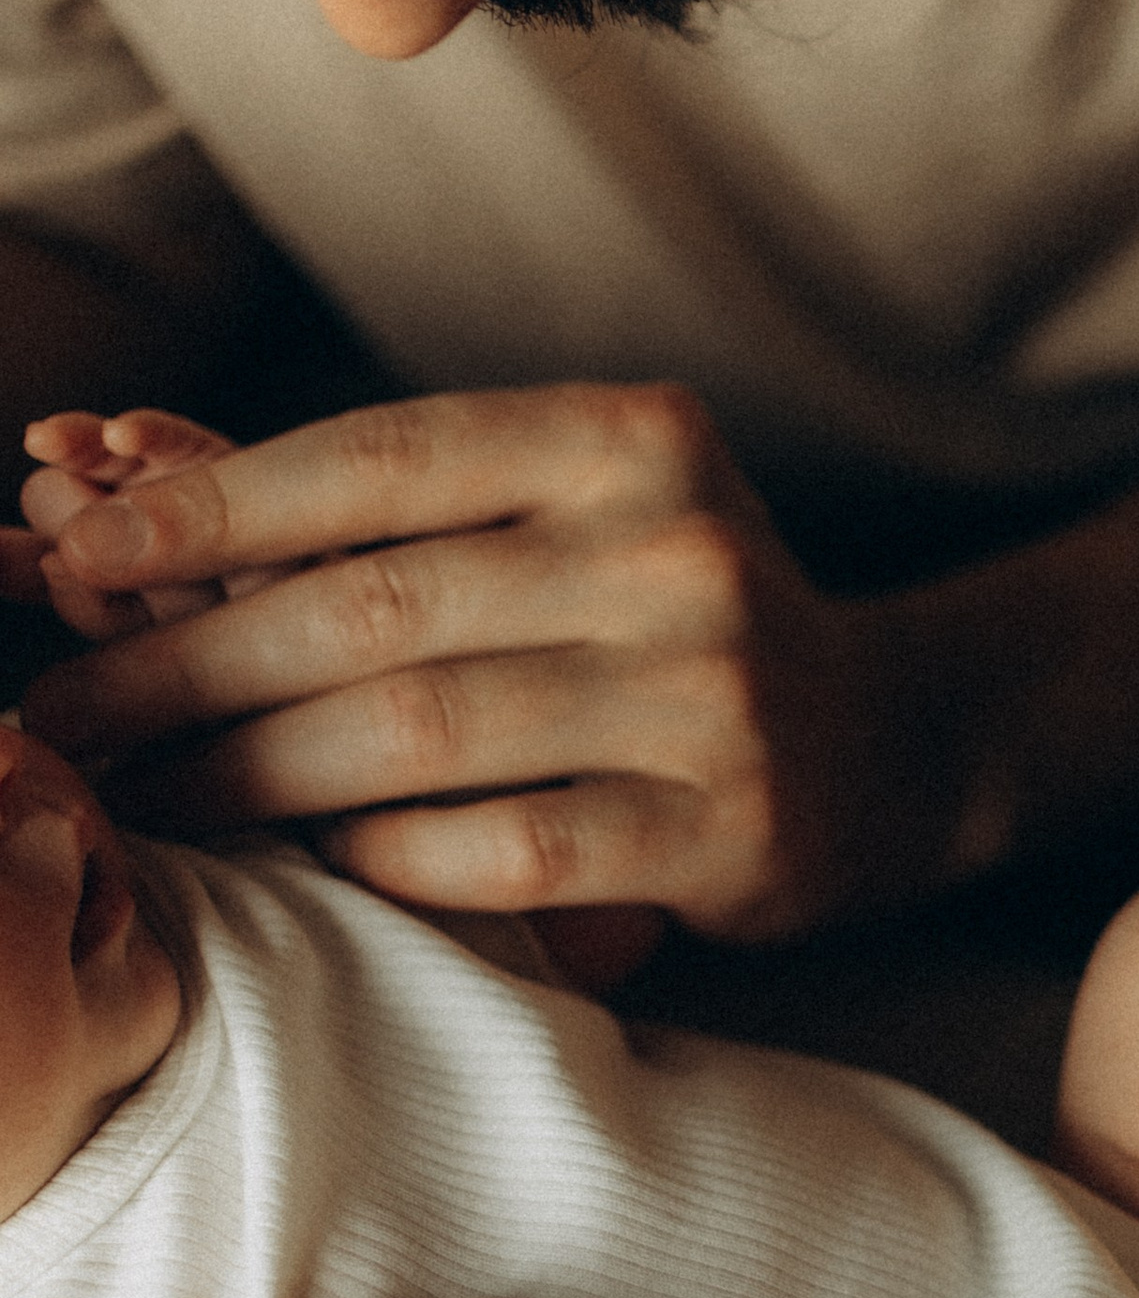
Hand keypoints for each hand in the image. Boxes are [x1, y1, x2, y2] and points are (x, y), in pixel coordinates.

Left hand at [13, 386, 938, 938]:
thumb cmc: (672, 615)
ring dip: (248, 773)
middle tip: (66, 710)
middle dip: (184, 661)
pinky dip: (382, 856)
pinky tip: (304, 862)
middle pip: (372, 604)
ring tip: (144, 795)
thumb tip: (122, 481)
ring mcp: (711, 691)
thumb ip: (389, 506)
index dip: (203, 508)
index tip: (71, 553)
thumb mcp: (568, 513)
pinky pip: (506, 848)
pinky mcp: (728, 828)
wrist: (897, 742)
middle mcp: (676, 545)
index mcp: (625, 435)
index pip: (371, 458)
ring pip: (420, 731)